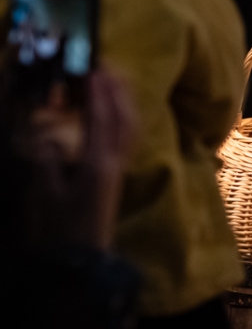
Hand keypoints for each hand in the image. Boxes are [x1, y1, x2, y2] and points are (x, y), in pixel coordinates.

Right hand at [10, 68, 136, 248]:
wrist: (79, 259)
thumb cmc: (59, 228)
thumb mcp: (46, 194)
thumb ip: (47, 162)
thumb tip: (47, 135)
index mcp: (97, 164)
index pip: (101, 121)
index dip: (98, 95)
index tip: (94, 71)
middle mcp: (114, 163)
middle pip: (123, 120)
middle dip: (116, 92)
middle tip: (107, 68)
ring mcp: (118, 170)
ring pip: (129, 129)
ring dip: (123, 103)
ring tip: (113, 84)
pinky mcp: (115, 177)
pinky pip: (126, 141)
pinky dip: (122, 121)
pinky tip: (114, 115)